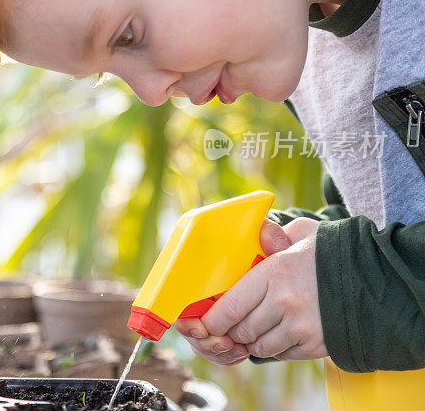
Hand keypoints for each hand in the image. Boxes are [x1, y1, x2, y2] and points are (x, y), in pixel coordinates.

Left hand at [175, 218, 327, 363]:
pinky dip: (276, 348)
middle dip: (234, 329)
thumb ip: (274, 233)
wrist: (377, 281)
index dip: (213, 320)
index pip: (229, 307)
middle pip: (241, 330)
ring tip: (262, 325)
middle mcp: (284, 302)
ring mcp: (301, 327)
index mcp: (275, 272)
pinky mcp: (315, 345)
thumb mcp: (303, 234)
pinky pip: (281, 354)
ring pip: (259, 346)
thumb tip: (256, 230)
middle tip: (236, 322)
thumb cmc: (333, 255)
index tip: (207, 322)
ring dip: (255, 340)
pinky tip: (283, 332)